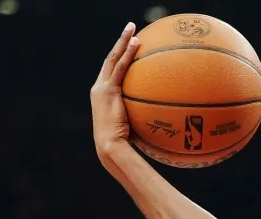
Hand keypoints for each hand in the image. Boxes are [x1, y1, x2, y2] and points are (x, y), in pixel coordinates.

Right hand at [91, 23, 139, 160]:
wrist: (111, 148)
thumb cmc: (123, 146)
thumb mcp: (131, 127)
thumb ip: (140, 117)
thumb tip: (161, 119)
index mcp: (102, 96)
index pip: (111, 72)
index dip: (119, 57)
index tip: (128, 47)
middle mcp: (98, 89)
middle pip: (110, 60)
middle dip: (119, 43)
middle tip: (130, 29)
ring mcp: (102, 88)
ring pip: (113, 59)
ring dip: (123, 42)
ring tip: (132, 28)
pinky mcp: (108, 91)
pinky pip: (120, 68)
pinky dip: (128, 54)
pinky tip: (137, 43)